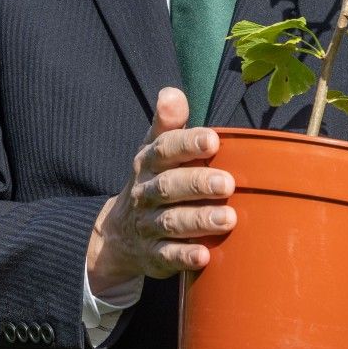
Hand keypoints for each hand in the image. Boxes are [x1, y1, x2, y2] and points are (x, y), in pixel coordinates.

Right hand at [86, 86, 234, 290]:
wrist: (119, 234)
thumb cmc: (154, 181)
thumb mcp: (155, 150)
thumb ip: (167, 124)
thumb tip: (172, 92)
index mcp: (149, 163)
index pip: (164, 150)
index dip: (187, 144)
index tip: (213, 140)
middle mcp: (146, 193)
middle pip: (169, 187)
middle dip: (198, 184)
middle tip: (228, 183)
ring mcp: (148, 226)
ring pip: (172, 222)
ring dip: (199, 220)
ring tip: (228, 218)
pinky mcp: (154, 255)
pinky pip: (167, 256)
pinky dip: (185, 256)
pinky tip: (204, 255)